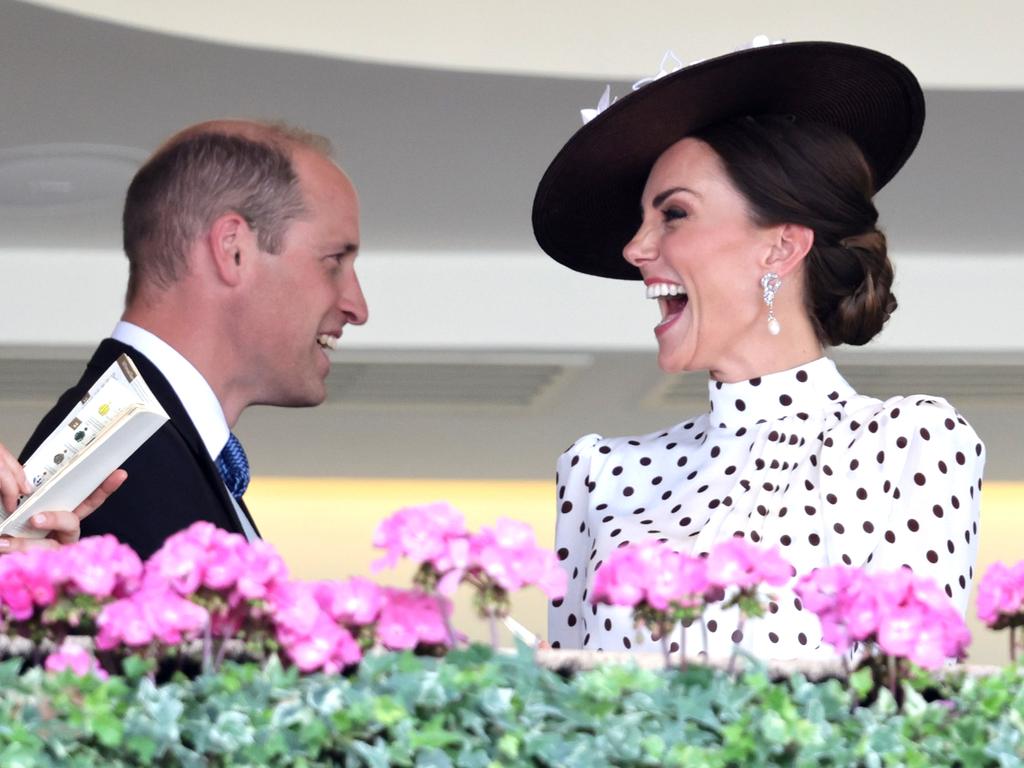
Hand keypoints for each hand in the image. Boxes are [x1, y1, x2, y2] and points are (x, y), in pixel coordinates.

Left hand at [0, 442, 126, 551]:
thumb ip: (34, 501)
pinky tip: (4, 546)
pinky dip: (16, 553)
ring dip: (25, 542)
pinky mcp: (46, 568)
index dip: (105, 488)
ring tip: (4, 541)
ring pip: (48, 546)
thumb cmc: (18, 530)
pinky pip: (34, 561)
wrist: (7, 552)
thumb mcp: (27, 511)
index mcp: (66, 517)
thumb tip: (26, 487)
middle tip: (35, 519)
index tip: (119, 474)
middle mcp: (66, 534)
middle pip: (71, 523)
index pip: (89, 501)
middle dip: (55, 519)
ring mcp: (57, 552)